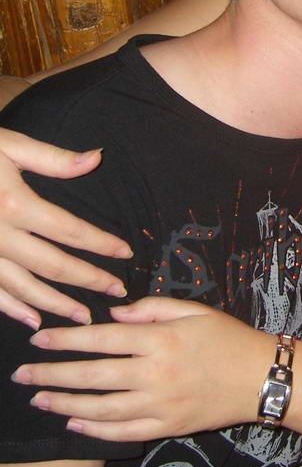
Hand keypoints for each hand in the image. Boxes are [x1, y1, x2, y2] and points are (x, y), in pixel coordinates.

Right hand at [0, 128, 130, 326]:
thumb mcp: (9, 146)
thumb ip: (53, 159)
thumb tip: (97, 158)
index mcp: (16, 206)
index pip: (70, 231)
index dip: (100, 244)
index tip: (125, 254)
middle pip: (53, 265)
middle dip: (88, 280)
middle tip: (117, 291)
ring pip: (24, 286)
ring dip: (55, 303)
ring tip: (83, 315)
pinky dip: (13, 309)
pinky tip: (33, 320)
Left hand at [12, 296, 273, 439]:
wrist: (262, 378)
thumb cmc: (228, 338)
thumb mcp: (195, 310)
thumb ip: (153, 308)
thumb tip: (113, 313)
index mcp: (161, 340)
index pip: (102, 339)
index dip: (66, 339)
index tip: (39, 339)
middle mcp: (156, 374)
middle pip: (92, 376)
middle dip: (51, 375)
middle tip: (22, 375)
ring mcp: (161, 405)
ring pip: (101, 409)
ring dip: (64, 405)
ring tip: (39, 400)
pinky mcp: (168, 428)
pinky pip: (123, 433)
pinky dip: (94, 430)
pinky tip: (74, 424)